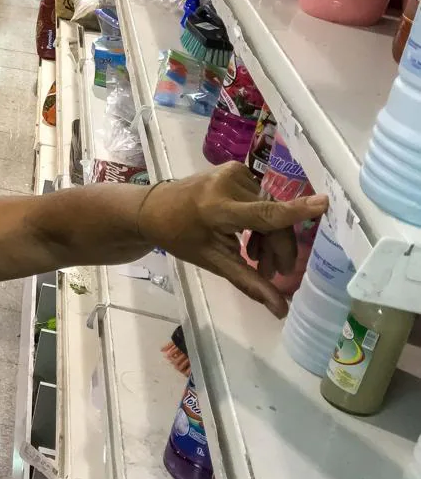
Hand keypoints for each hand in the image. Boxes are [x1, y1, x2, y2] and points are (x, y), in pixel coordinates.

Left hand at [138, 162, 327, 317]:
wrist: (154, 208)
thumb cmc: (180, 237)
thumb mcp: (213, 261)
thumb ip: (249, 281)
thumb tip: (281, 309)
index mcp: (218, 208)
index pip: (264, 213)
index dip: (295, 211)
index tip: (325, 204)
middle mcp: (228, 184)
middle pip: (272, 218)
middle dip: (278, 248)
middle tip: (274, 272)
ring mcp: (232, 173)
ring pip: (270, 209)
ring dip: (270, 237)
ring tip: (259, 260)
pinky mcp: (236, 169)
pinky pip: (261, 198)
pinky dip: (261, 220)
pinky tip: (252, 240)